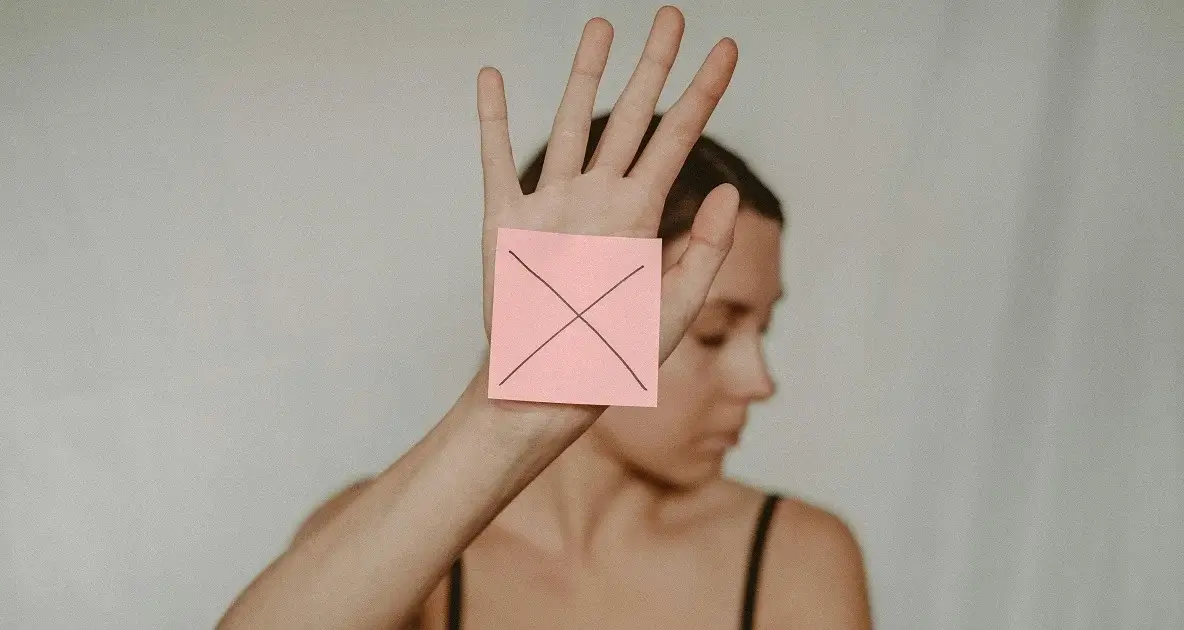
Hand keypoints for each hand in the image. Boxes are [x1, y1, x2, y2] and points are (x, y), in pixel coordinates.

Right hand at [477, 6, 739, 361]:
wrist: (547, 387)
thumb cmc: (612, 357)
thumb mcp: (673, 309)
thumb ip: (705, 250)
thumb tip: (730, 190)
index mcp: (641, 216)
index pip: (680, 139)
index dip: (704, 92)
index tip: (726, 49)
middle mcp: (599, 199)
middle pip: (631, 116)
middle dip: (652, 64)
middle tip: (671, 13)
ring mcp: (552, 205)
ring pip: (571, 122)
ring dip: (584, 74)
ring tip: (601, 26)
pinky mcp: (505, 221)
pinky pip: (497, 159)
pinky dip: (492, 118)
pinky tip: (493, 77)